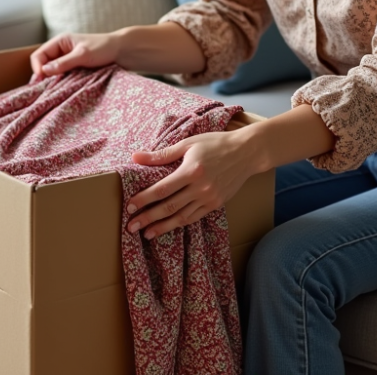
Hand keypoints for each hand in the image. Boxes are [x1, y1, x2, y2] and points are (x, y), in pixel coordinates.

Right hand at [29, 32, 120, 82]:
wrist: (122, 51)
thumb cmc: (103, 48)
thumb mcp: (83, 55)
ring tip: (54, 91)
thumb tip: (44, 71)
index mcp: (60, 42)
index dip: (37, 68)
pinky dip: (61, 83)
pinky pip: (62, 77)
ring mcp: (67, 60)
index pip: (38, 55)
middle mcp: (61, 51)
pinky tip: (63, 90)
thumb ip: (64, 63)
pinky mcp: (75, 69)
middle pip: (43, 65)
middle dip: (43, 76)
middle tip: (45, 90)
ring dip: (52, 81)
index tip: (43, 80)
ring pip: (52, 73)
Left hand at [125, 128, 260, 239]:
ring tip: (146, 233)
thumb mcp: (188, 144)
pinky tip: (168, 227)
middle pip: (168, 207)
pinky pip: (194, 217)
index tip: (129, 206)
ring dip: (162, 227)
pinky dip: (179, 223)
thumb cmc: (216, 143)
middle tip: (131, 226)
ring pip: (181, 217)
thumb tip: (136, 157)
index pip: (161, 189)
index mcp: (191, 171)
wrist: (247, 152)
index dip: (144, 199)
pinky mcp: (216, 204)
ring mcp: (209, 198)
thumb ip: (162, 154)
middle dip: (148, 218)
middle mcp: (200, 188)